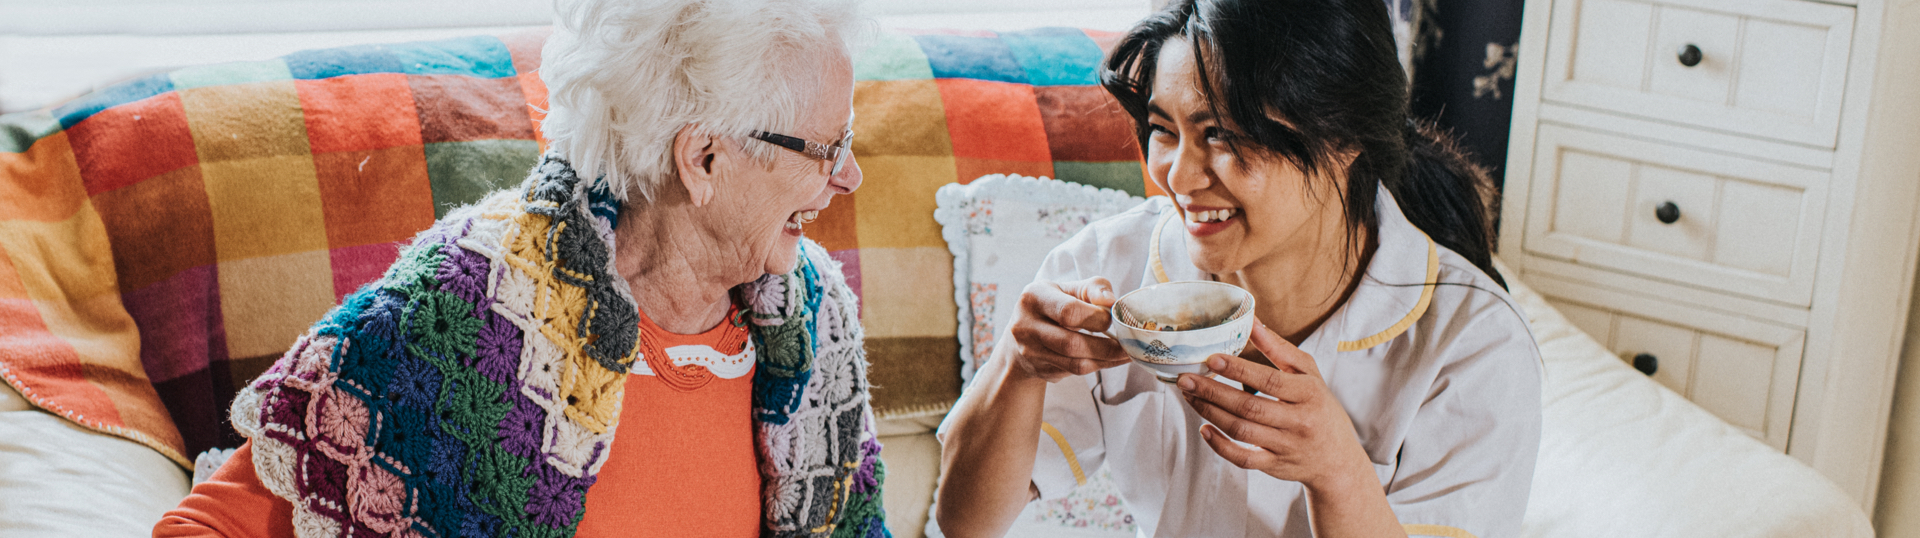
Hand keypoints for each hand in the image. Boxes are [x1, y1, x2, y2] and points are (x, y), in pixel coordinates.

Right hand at [1000, 277, 1131, 382]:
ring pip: (1075, 363)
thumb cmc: (1055, 305)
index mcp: (1034, 297)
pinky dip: (1098, 367)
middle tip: (1128, 344)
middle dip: (1106, 346)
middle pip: (1071, 343)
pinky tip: (1111, 360)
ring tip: (1126, 354)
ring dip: (1106, 360)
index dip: (1096, 318)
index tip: (1111, 319)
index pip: (1068, 311)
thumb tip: (1111, 302)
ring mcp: (1030, 352)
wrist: (1024, 334)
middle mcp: (1025, 326)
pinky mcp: (1039, 370)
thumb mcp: (1070, 289)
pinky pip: (1074, 372)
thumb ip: (1093, 289)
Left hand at [1175, 322, 1374, 492]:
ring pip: (1241, 431)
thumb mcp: (1309, 374)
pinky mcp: (1274, 466)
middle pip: (1249, 407)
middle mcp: (1298, 422)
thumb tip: (1252, 322)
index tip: (1212, 359)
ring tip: (1190, 396)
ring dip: (1210, 413)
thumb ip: (1280, 349)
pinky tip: (1204, 429)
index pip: (1269, 381)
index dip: (1239, 370)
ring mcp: (1285, 446)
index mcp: (1308, 394)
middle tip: (1186, 379)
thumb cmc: (1319, 407)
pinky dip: (1220, 446)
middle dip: (1213, 392)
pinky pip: (1243, 459)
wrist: (1338, 459)